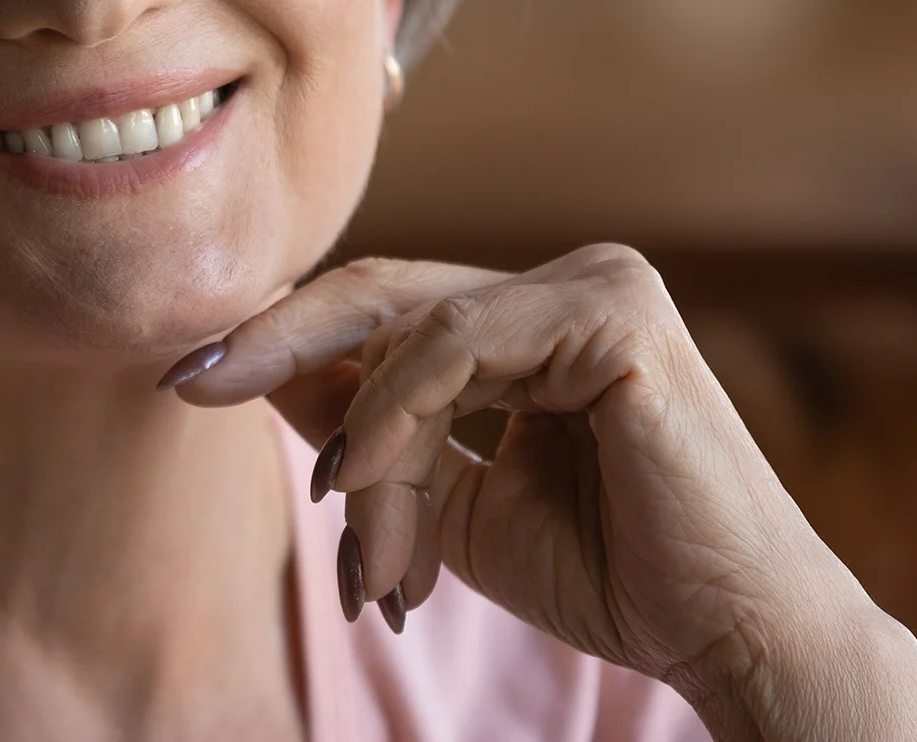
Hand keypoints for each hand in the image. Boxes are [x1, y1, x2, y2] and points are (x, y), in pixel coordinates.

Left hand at [168, 245, 916, 741]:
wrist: (725, 635)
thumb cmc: (610, 574)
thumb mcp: (450, 502)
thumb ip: (372, 437)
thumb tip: (260, 377)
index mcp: (535, 319)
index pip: (387, 309)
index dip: (286, 338)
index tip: (192, 378)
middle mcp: (570, 280)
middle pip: (385, 294)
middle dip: (278, 342)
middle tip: (191, 381)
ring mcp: (599, 283)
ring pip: (414, 334)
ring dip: (366, 449)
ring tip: (366, 553)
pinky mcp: (617, 310)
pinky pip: (459, 344)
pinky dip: (395, 414)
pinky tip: (366, 483)